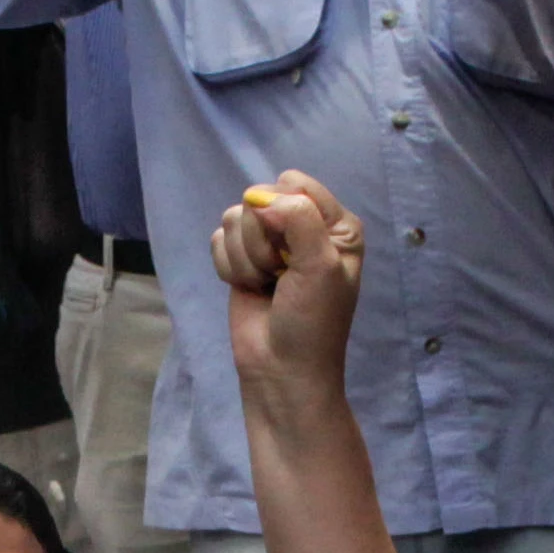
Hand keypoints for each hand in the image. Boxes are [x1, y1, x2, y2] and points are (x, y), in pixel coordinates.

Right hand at [210, 170, 363, 403]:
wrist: (281, 369)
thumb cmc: (312, 321)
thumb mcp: (320, 265)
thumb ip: (299, 218)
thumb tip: (259, 199)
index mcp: (334, 223)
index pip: (294, 183)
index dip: (284, 212)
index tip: (294, 252)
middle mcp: (301, 226)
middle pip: (259, 198)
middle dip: (261, 240)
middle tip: (279, 274)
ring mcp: (269, 243)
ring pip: (235, 219)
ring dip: (246, 258)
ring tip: (265, 285)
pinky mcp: (240, 260)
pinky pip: (218, 239)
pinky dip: (229, 267)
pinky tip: (248, 288)